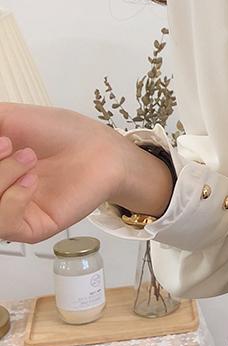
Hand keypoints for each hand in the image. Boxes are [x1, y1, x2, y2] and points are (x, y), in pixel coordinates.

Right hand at [0, 103, 126, 244]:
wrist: (100, 146)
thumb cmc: (60, 133)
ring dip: (0, 176)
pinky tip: (31, 179)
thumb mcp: (7, 119)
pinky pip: (4, 223)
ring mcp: (8, 212)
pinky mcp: (30, 227)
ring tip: (26, 157)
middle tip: (6, 143)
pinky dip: (13, 196)